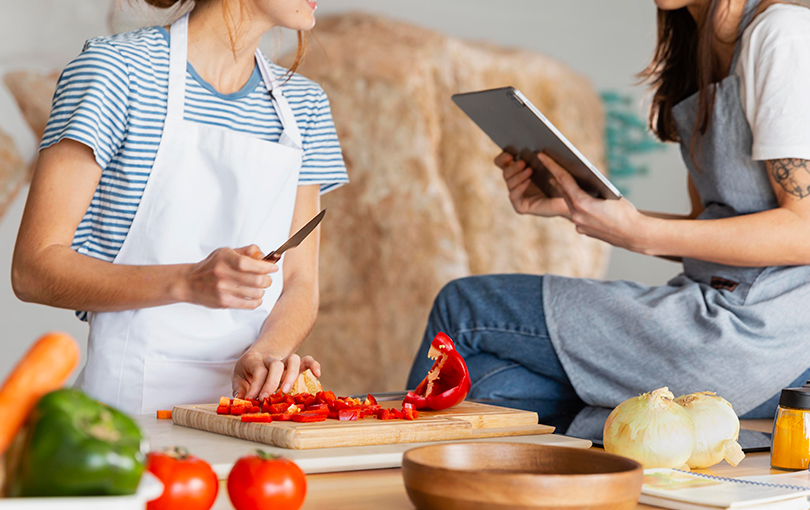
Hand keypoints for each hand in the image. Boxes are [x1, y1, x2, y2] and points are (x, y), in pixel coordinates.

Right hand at [182, 245, 276, 309]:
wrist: (190, 282)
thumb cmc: (211, 266)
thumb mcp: (226, 252)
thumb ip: (246, 251)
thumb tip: (264, 255)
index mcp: (225, 257)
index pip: (248, 263)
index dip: (265, 266)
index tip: (273, 267)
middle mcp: (223, 273)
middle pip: (257, 280)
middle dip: (267, 279)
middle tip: (267, 278)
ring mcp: (223, 289)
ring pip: (256, 293)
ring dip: (262, 290)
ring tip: (258, 287)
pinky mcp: (224, 302)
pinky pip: (250, 304)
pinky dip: (257, 301)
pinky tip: (255, 296)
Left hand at [232, 351, 321, 399]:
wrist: (259, 357)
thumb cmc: (248, 372)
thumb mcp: (239, 379)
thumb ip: (240, 390)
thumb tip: (240, 402)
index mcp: (254, 360)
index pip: (258, 371)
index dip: (255, 386)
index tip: (252, 400)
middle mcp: (271, 359)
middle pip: (275, 365)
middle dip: (272, 382)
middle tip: (266, 398)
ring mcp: (285, 361)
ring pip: (293, 360)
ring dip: (291, 375)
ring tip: (286, 391)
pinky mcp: (297, 365)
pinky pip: (307, 360)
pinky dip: (313, 365)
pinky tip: (317, 374)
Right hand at [495, 151, 569, 216]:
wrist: (572, 200)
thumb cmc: (565, 180)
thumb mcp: (553, 165)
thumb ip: (542, 156)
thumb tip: (534, 147)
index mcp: (519, 170)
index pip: (503, 162)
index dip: (503, 157)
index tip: (510, 153)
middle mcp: (516, 183)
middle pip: (504, 171)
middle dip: (512, 166)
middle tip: (523, 162)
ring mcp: (517, 195)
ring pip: (509, 182)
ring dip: (518, 175)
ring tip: (530, 170)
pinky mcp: (520, 206)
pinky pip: (514, 195)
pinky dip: (520, 187)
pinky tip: (528, 181)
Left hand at [538, 153, 652, 252]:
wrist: (634, 234)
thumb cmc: (625, 212)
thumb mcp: (609, 194)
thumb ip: (591, 188)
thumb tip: (580, 181)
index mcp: (582, 203)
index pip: (563, 179)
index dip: (552, 166)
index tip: (542, 156)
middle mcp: (576, 215)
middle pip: (563, 192)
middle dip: (555, 177)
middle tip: (547, 164)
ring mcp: (578, 224)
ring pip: (568, 203)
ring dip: (563, 191)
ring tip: (555, 179)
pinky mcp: (583, 230)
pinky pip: (575, 214)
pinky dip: (574, 204)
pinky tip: (574, 199)